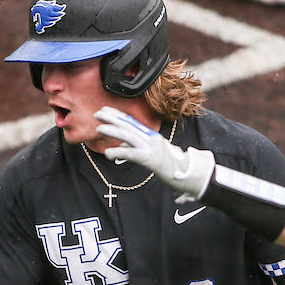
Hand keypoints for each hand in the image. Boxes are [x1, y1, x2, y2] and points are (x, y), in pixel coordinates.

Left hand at [95, 107, 215, 200]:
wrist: (187, 174)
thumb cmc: (170, 166)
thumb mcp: (153, 154)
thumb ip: (137, 149)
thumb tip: (122, 147)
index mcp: (151, 136)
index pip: (132, 122)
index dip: (118, 115)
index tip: (105, 110)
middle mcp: (151, 139)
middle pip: (129, 125)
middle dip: (112, 118)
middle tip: (97, 114)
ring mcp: (151, 148)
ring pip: (129, 136)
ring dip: (113, 131)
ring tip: (99, 128)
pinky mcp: (150, 160)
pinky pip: (132, 154)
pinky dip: (119, 152)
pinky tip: (108, 153)